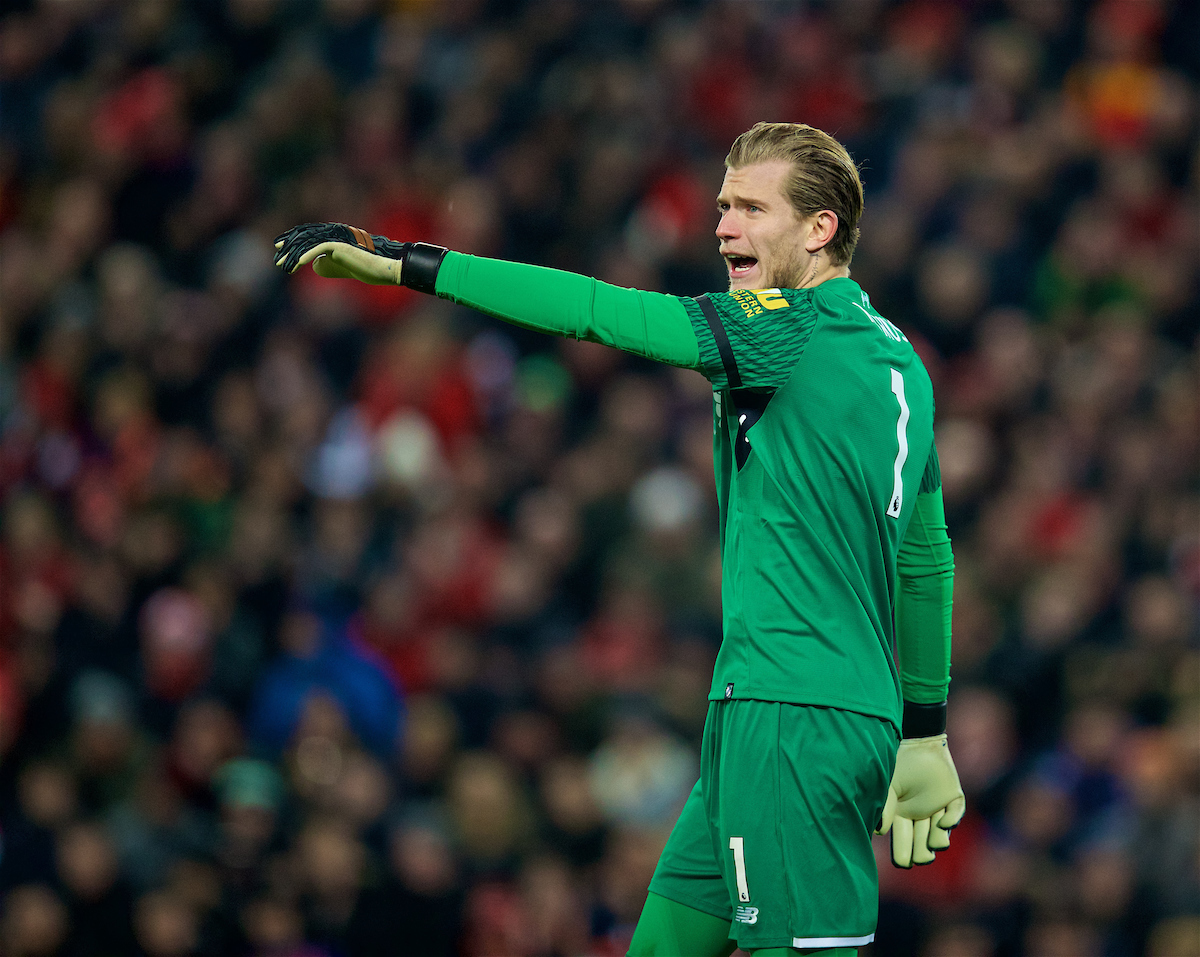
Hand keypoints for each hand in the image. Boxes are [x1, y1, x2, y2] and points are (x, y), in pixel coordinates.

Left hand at [273, 222, 405, 284]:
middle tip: (276, 258)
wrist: (380, 268)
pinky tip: (299, 264)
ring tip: (284, 266)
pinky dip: (308, 256)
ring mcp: (336, 237)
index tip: (279, 249)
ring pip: (309, 243)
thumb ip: (325, 264)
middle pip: (304, 237)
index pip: (306, 235)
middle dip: (288, 247)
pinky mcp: (341, 245)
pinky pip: (320, 248)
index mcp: (331, 235)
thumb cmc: (363, 267)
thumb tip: (313, 264)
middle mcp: (332, 232)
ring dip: (294, 255)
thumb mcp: (339, 267)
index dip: (291, 240)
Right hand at [876, 733, 965, 867]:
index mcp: (901, 816)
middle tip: (921, 856)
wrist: (917, 741)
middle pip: (922, 849)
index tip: (902, 862)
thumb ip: (885, 807)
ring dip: (938, 842)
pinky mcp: (953, 798)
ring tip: (935, 842)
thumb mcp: (887, 786)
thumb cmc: (898, 763)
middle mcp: (919, 817)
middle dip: (921, 856)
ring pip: (940, 839)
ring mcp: (937, 809)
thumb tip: (880, 832)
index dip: (902, 855)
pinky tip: (944, 822)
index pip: (902, 844)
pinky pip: (955, 815)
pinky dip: (951, 821)